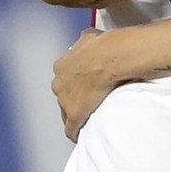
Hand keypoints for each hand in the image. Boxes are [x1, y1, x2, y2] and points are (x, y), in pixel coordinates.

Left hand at [52, 27, 119, 141]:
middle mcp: (59, 82)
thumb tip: (89, 38)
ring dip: (76, 112)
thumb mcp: (91, 36)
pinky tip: (80, 135)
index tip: (83, 83)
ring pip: (66, 111)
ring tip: (88, 115)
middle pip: (63, 94)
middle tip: (88, 98)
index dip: (74, 81)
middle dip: (73, 96)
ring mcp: (65, 100)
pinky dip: (75, 131)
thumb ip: (85, 41)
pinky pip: (71, 128)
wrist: (110, 57)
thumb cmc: (104, 46)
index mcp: (62, 65)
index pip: (64, 77)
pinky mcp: (74, 115)